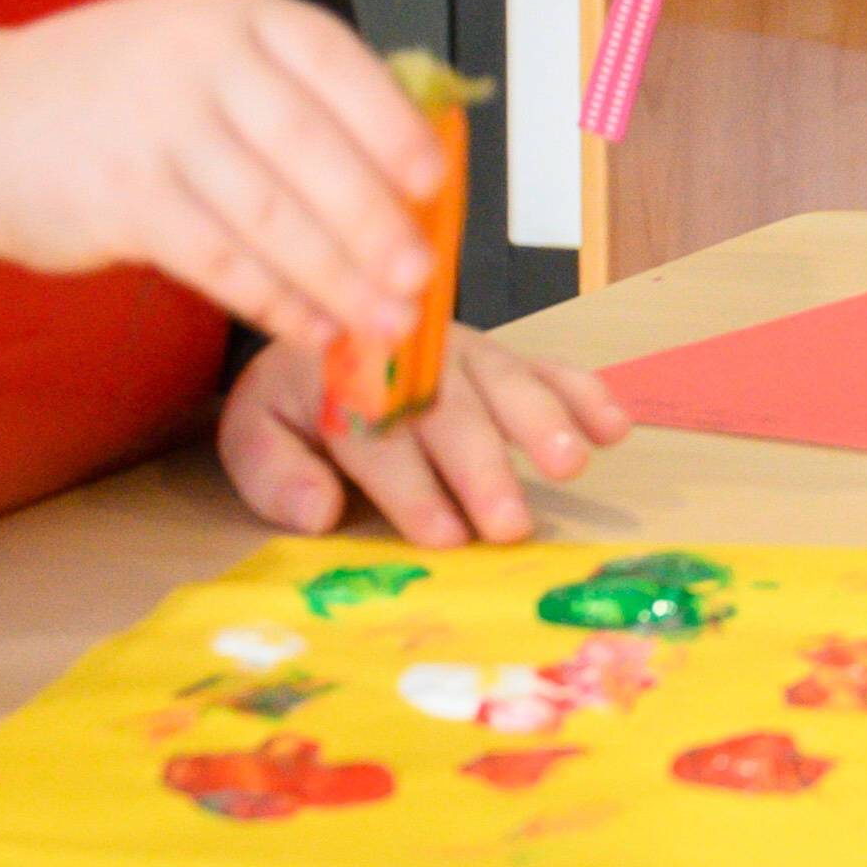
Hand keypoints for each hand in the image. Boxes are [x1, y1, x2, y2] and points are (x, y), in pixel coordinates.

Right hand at [0, 0, 441, 350]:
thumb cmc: (117, 92)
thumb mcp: (202, 50)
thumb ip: (291, 91)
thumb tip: (404, 166)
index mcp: (238, 17)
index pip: (338, 64)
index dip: (392, 127)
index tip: (434, 181)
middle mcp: (200, 63)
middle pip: (312, 149)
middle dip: (376, 221)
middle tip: (422, 274)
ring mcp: (158, 130)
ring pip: (272, 215)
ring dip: (338, 277)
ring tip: (386, 317)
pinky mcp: (122, 199)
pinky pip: (218, 261)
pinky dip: (274, 300)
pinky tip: (312, 327)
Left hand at [219, 331, 632, 545]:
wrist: (325, 331)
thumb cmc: (297, 401)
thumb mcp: (254, 431)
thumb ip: (274, 473)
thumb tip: (318, 511)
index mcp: (341, 379)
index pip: (378, 436)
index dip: (411, 487)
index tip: (443, 536)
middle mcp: (413, 360)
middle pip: (452, 415)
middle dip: (484, 471)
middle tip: (511, 525)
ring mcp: (465, 353)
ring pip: (507, 384)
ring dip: (544, 424)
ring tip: (571, 466)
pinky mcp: (503, 358)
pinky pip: (550, 368)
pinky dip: (585, 394)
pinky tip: (613, 427)